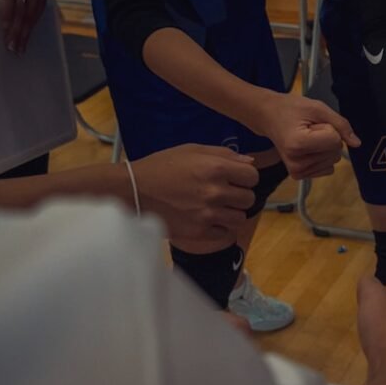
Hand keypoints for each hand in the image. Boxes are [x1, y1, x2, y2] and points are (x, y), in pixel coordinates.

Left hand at [0, 0, 46, 53]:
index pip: (8, 0)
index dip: (7, 17)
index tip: (5, 33)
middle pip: (21, 11)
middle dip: (17, 31)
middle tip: (13, 47)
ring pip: (32, 14)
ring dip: (27, 32)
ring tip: (21, 47)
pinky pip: (40, 14)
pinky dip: (34, 26)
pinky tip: (29, 37)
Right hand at [131, 144, 258, 241]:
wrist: (132, 191)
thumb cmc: (161, 167)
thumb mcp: (191, 150)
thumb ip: (223, 154)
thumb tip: (250, 162)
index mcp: (215, 168)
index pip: (253, 176)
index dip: (246, 177)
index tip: (236, 178)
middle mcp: (215, 192)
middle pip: (249, 198)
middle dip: (240, 195)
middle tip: (225, 194)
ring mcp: (208, 214)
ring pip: (240, 218)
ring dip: (232, 213)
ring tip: (217, 208)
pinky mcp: (199, 232)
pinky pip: (225, 234)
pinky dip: (220, 228)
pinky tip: (209, 220)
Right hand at [253, 92, 360, 179]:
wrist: (268, 117)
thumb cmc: (291, 109)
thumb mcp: (318, 108)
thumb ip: (340, 124)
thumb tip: (357, 144)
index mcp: (298, 144)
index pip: (335, 140)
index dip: (328, 127)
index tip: (310, 123)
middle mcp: (297, 163)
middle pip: (335, 152)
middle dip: (327, 137)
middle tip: (308, 129)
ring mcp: (297, 172)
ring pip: (333, 161)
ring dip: (324, 147)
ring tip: (306, 137)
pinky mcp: (298, 176)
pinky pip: (327, 168)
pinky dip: (322, 157)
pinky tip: (307, 148)